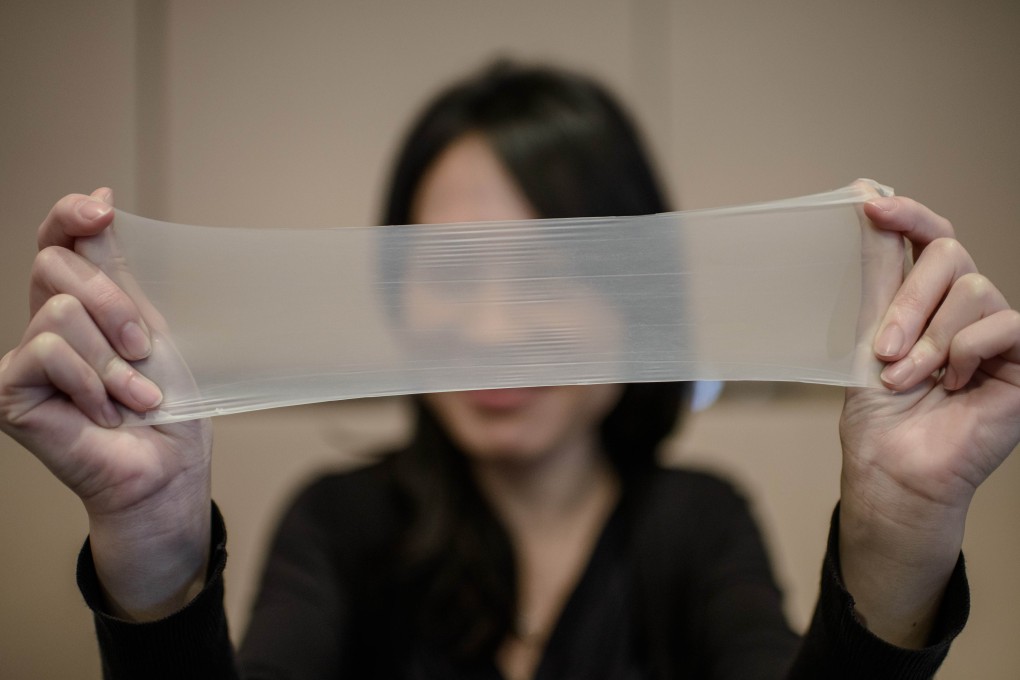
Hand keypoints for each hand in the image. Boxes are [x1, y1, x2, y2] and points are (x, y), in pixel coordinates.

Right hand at [0, 189, 212, 620]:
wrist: (168, 463)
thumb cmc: (166, 403)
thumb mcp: (147, 322)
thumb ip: (114, 267)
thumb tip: (99, 198)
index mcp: (80, 303)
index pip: (57, 241)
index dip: (69, 217)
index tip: (100, 212)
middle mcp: (44, 323)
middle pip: (57, 264)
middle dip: (117, 308)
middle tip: (142, 354)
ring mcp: (22, 356)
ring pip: (60, 313)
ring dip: (112, 362)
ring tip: (129, 396)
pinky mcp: (6, 389)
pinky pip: (47, 351)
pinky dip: (90, 382)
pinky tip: (102, 412)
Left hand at [837, 195, 1019, 646]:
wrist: (894, 466)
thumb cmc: (878, 410)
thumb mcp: (870, 332)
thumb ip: (878, 271)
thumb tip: (866, 199)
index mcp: (926, 297)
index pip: (930, 235)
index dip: (907, 213)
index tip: (869, 203)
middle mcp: (964, 307)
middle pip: (950, 256)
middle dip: (910, 301)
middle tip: (884, 348)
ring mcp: (996, 330)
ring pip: (974, 290)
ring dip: (930, 339)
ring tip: (908, 379)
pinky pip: (1004, 325)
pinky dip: (966, 352)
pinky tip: (953, 384)